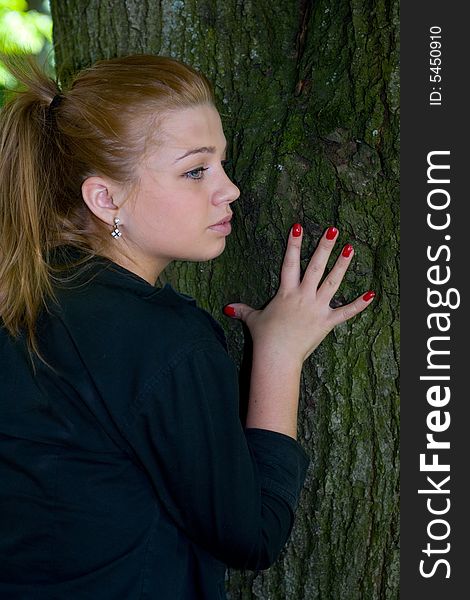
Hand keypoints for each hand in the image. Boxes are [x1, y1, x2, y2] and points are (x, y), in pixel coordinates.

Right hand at [224, 224, 374, 364]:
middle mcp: (303, 296)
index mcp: (286, 292)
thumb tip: (227, 308)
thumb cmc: (264, 337)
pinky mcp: (327, 322)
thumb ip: (242, 310)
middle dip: (324, 247)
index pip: (289, 262)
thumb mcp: (253, 319)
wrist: (277, 355)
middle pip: (315, 266)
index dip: (294, 244)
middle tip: (333, 230)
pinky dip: (359, 304)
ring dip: (342, 265)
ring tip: (350, 248)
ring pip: (332, 282)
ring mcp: (317, 308)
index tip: (299, 227)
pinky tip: (371, 294)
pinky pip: (346, 312)